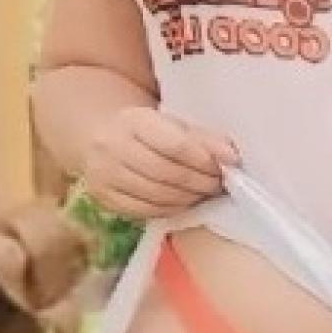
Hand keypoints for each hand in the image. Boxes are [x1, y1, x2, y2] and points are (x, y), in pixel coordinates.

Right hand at [81, 104, 240, 219]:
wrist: (100, 137)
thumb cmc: (147, 131)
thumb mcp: (172, 124)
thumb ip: (203, 138)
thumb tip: (230, 157)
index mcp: (133, 121)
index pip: (175, 144)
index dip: (204, 159)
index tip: (227, 164)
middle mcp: (112, 147)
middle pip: (167, 172)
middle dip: (200, 181)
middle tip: (219, 184)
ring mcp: (104, 175)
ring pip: (157, 195)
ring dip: (189, 198)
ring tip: (205, 193)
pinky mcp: (103, 198)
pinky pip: (145, 211)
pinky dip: (171, 209)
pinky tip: (184, 202)